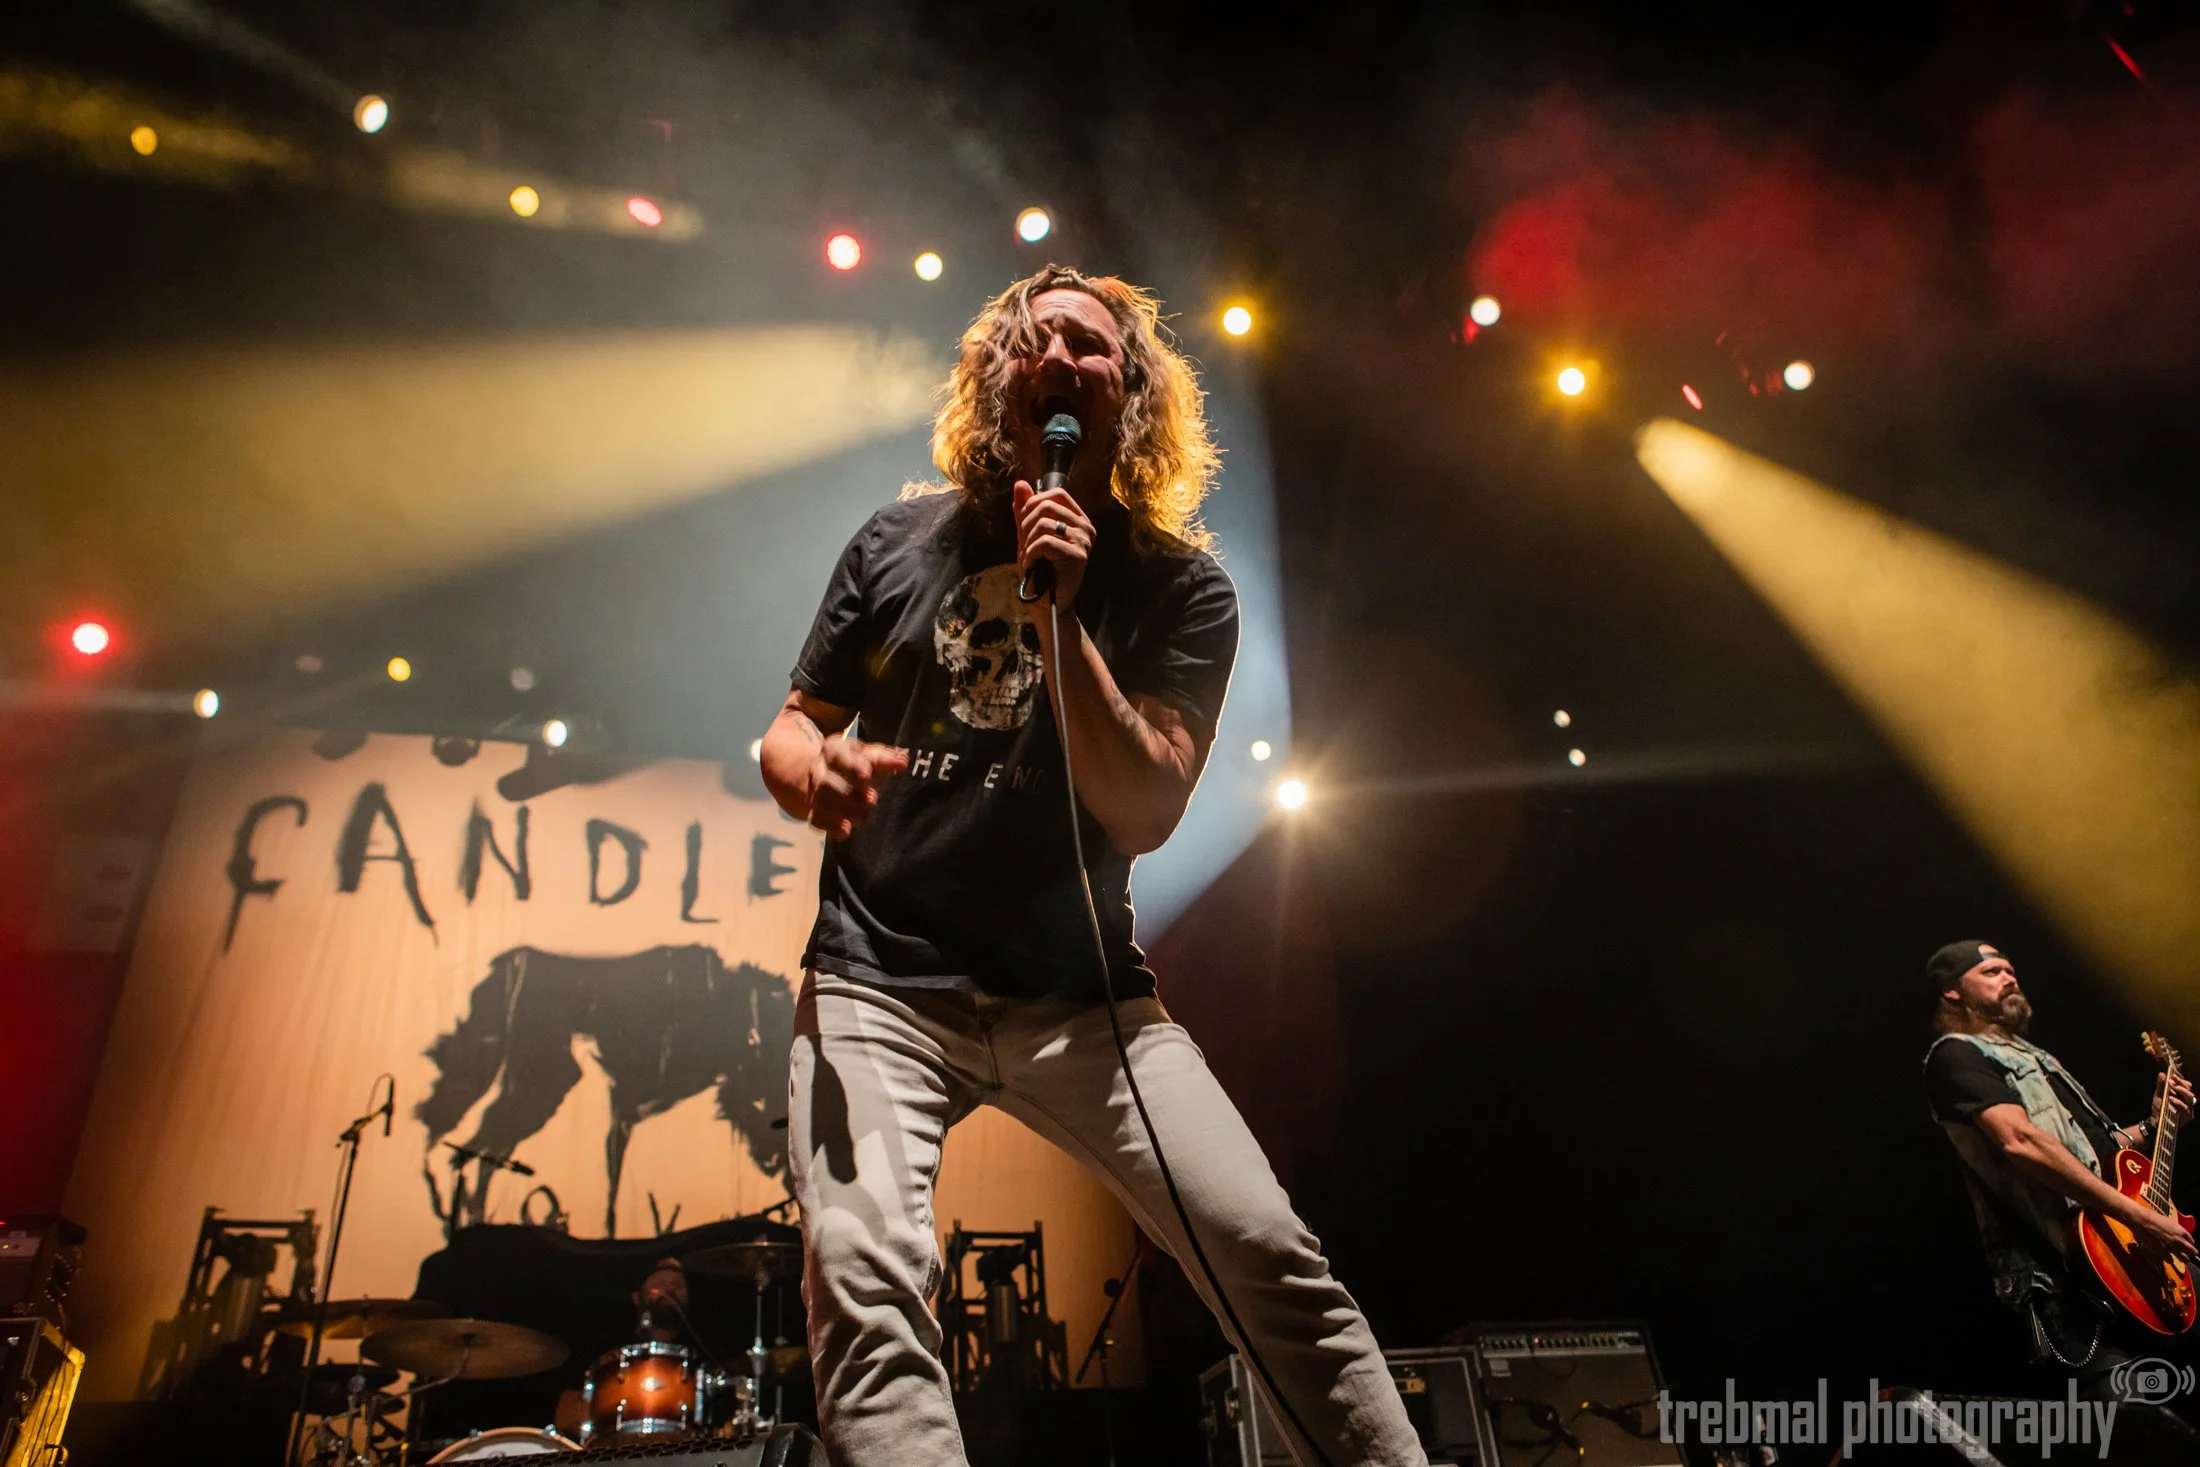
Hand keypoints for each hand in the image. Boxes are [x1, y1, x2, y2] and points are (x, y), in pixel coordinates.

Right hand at [806, 733, 908, 840]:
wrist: (831, 773)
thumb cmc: (858, 762)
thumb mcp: (869, 754)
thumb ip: (884, 758)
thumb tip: (902, 762)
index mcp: (833, 750)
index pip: (838, 755)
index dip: (852, 767)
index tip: (867, 775)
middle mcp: (819, 769)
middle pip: (826, 783)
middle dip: (848, 795)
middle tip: (872, 800)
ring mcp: (814, 791)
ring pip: (821, 802)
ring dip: (844, 811)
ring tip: (864, 816)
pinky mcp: (814, 810)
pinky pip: (816, 819)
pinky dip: (830, 826)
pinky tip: (846, 831)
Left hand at [1014, 481, 1093, 606]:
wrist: (1047, 603)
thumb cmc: (1040, 570)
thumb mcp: (1028, 536)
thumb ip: (1025, 511)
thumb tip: (1020, 483)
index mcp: (1077, 519)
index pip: (1057, 494)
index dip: (1034, 503)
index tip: (1024, 524)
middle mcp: (1085, 527)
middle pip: (1047, 505)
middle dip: (1026, 524)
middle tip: (1025, 545)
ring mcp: (1084, 541)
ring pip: (1044, 523)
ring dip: (1027, 542)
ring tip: (1029, 557)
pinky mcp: (1078, 555)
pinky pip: (1045, 542)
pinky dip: (1031, 553)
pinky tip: (1031, 565)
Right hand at [2123, 1199, 2199, 1260]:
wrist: (2141, 1220)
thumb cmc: (2152, 1218)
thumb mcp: (2169, 1222)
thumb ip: (2176, 1231)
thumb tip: (2177, 1235)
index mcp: (2182, 1231)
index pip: (2192, 1242)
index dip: (2188, 1243)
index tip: (2184, 1244)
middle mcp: (2179, 1240)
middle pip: (2193, 1252)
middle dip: (2190, 1253)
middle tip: (2185, 1253)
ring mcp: (2171, 1247)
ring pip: (2184, 1258)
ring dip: (2181, 1257)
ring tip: (2176, 1255)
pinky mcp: (2162, 1252)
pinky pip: (2171, 1260)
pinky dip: (2169, 1259)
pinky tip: (2165, 1255)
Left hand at [2156, 1072, 2195, 1128]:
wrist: (2157, 1122)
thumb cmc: (2159, 1108)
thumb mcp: (2158, 1095)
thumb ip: (2161, 1085)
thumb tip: (2162, 1074)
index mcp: (2182, 1095)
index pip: (2186, 1085)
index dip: (2180, 1079)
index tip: (2172, 1075)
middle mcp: (2187, 1101)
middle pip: (2189, 1090)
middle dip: (2180, 1084)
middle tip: (2170, 1081)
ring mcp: (2188, 1109)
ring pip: (2190, 1098)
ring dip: (2181, 1091)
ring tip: (2172, 1087)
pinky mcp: (2187, 1116)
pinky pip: (2186, 1108)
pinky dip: (2178, 1102)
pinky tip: (2170, 1098)